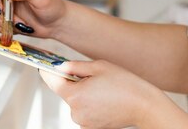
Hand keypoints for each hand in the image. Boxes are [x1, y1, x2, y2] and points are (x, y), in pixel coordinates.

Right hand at [0, 0, 66, 38]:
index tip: (0, 7)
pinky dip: (9, 30)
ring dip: (7, 23)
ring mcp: (8, 7)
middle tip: (14, 20)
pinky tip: (23, 27)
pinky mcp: (8, 20)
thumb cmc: (53, 7)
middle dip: (2, 14)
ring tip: (23, 24)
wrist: (57, 24)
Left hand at [40, 60, 157, 128]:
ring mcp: (84, 122)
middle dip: (73, 82)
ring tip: (103, 88)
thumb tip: (59, 66)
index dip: (48, 71)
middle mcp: (76, 112)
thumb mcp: (98, 67)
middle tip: (91, 76)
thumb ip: (74, 66)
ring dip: (83, 93)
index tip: (43, 65)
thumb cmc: (125, 84)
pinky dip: (90, 103)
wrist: (145, 106)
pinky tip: (105, 98)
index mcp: (75, 96)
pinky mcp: (92, 128)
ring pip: (76, 102)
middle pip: (65, 92)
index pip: (52, 82)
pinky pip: (84, 111)